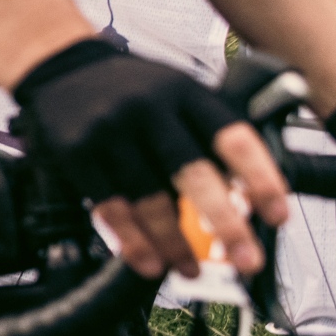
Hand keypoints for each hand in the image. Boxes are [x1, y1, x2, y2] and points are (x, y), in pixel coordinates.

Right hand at [10, 36, 278, 277]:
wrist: (58, 65)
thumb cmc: (130, 89)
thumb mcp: (177, 91)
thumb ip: (208, 133)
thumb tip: (247, 196)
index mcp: (185, 92)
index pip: (234, 138)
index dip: (261, 180)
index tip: (278, 217)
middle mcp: (149, 108)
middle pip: (194, 174)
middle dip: (227, 225)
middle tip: (248, 261)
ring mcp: (110, 130)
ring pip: (151, 200)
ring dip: (176, 244)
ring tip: (192, 270)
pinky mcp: (76, 154)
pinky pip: (111, 208)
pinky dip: (134, 243)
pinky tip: (151, 263)